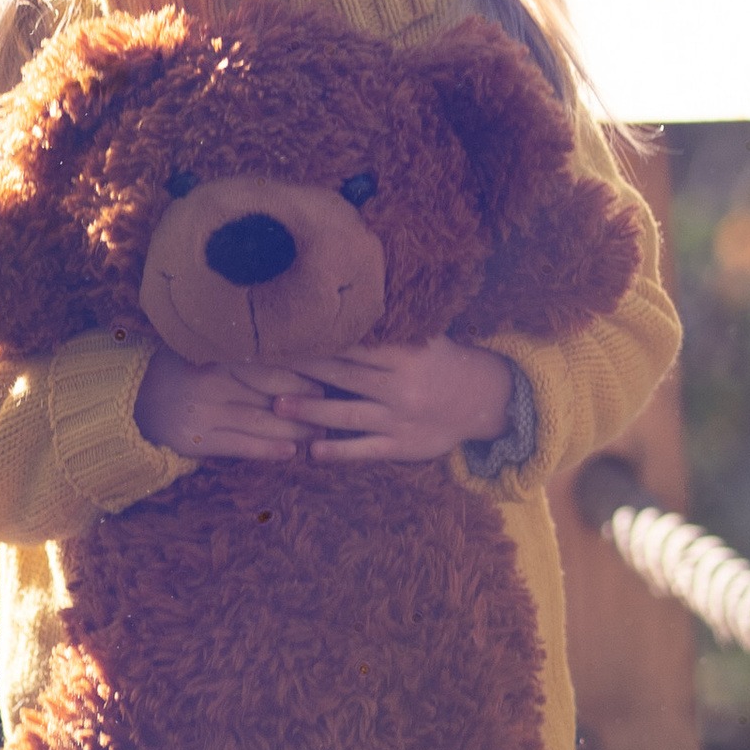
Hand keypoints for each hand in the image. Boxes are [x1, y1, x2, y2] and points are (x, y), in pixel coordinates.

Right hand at [133, 346, 315, 461]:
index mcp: (216, 355)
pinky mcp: (196, 441)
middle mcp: (211, 382)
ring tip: (319, 433)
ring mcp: (203, 413)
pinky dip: (267, 450)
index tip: (327, 377)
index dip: (301, 373)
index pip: (268, 364)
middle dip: (305, 403)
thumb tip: (291, 351)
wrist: (130, 399)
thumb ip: (238, 352)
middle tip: (332, 407)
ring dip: (294, 430)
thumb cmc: (178, 370)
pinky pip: (239, 446)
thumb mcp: (204, 349)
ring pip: (260, 423)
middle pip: (270, 393)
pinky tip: (290, 452)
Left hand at [274, 338, 518, 466]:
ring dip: (312, 410)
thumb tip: (352, 297)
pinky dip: (339, 451)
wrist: (484, 401)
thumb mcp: (425, 338)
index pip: (355, 344)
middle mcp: (401, 387)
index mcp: (405, 355)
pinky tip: (312, 450)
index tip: (287, 332)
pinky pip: (366, 450)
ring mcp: (400, 420)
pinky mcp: (402, 447)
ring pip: (349, 415)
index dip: (320, 338)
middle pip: (345, 375)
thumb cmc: (444, 363)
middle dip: (305, 369)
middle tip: (266, 363)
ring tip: (277, 405)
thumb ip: (390, 327)